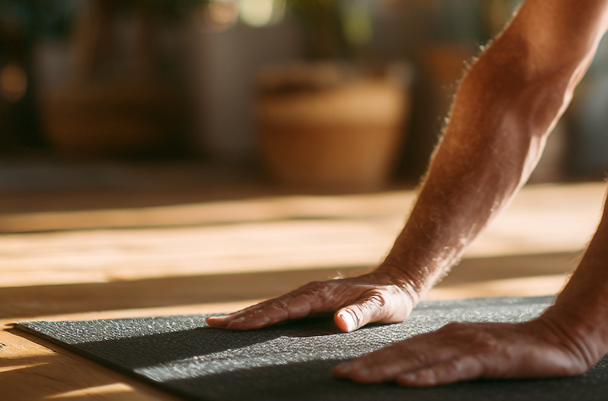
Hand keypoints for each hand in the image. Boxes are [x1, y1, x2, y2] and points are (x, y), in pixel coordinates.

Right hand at [206, 269, 418, 332]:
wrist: (398, 282)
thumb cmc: (391, 298)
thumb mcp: (382, 307)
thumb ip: (361, 314)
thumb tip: (339, 323)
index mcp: (321, 295)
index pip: (284, 308)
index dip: (258, 318)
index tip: (233, 326)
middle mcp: (310, 292)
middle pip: (269, 305)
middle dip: (240, 316)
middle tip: (210, 325)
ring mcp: (309, 296)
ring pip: (271, 306)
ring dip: (245, 315)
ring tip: (217, 323)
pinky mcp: (311, 301)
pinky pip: (280, 309)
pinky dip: (259, 315)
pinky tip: (248, 323)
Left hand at [332, 316, 598, 386]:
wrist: (562, 339)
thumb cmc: (519, 352)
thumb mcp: (478, 356)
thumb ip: (450, 362)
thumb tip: (417, 374)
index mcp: (448, 337)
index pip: (403, 350)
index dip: (372, 360)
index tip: (342, 371)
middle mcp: (453, 336)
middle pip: (403, 353)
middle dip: (368, 365)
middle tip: (337, 376)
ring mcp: (470, 345)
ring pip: (420, 359)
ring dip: (386, 369)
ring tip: (358, 378)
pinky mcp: (489, 357)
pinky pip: (453, 369)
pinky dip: (428, 375)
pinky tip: (407, 382)